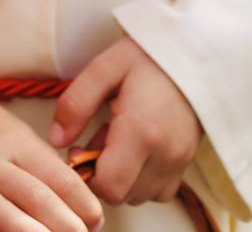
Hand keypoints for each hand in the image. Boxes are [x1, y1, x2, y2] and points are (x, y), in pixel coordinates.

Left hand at [50, 37, 200, 205]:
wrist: (195, 56)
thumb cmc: (147, 58)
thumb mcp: (103, 69)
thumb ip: (75, 104)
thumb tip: (56, 140)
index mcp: (141, 132)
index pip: (109, 187)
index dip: (86, 176)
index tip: (78, 151)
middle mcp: (165, 154)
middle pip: (122, 196)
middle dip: (100, 176)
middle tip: (93, 142)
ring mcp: (180, 161)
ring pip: (141, 195)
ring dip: (121, 177)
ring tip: (114, 141)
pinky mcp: (187, 161)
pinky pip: (160, 189)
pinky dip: (141, 179)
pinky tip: (133, 149)